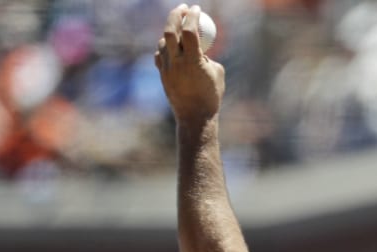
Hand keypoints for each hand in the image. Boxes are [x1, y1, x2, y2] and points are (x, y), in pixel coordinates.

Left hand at [154, 4, 223, 124]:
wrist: (195, 117)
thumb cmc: (211, 95)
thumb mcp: (217, 72)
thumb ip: (207, 56)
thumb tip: (201, 45)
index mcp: (193, 61)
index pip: (190, 31)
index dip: (193, 16)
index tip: (197, 9)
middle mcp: (176, 63)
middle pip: (170, 31)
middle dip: (175, 15)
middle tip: (183, 8)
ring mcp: (166, 69)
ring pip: (163, 42)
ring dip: (170, 32)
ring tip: (180, 30)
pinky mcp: (162, 75)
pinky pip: (160, 55)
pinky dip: (165, 48)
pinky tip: (171, 47)